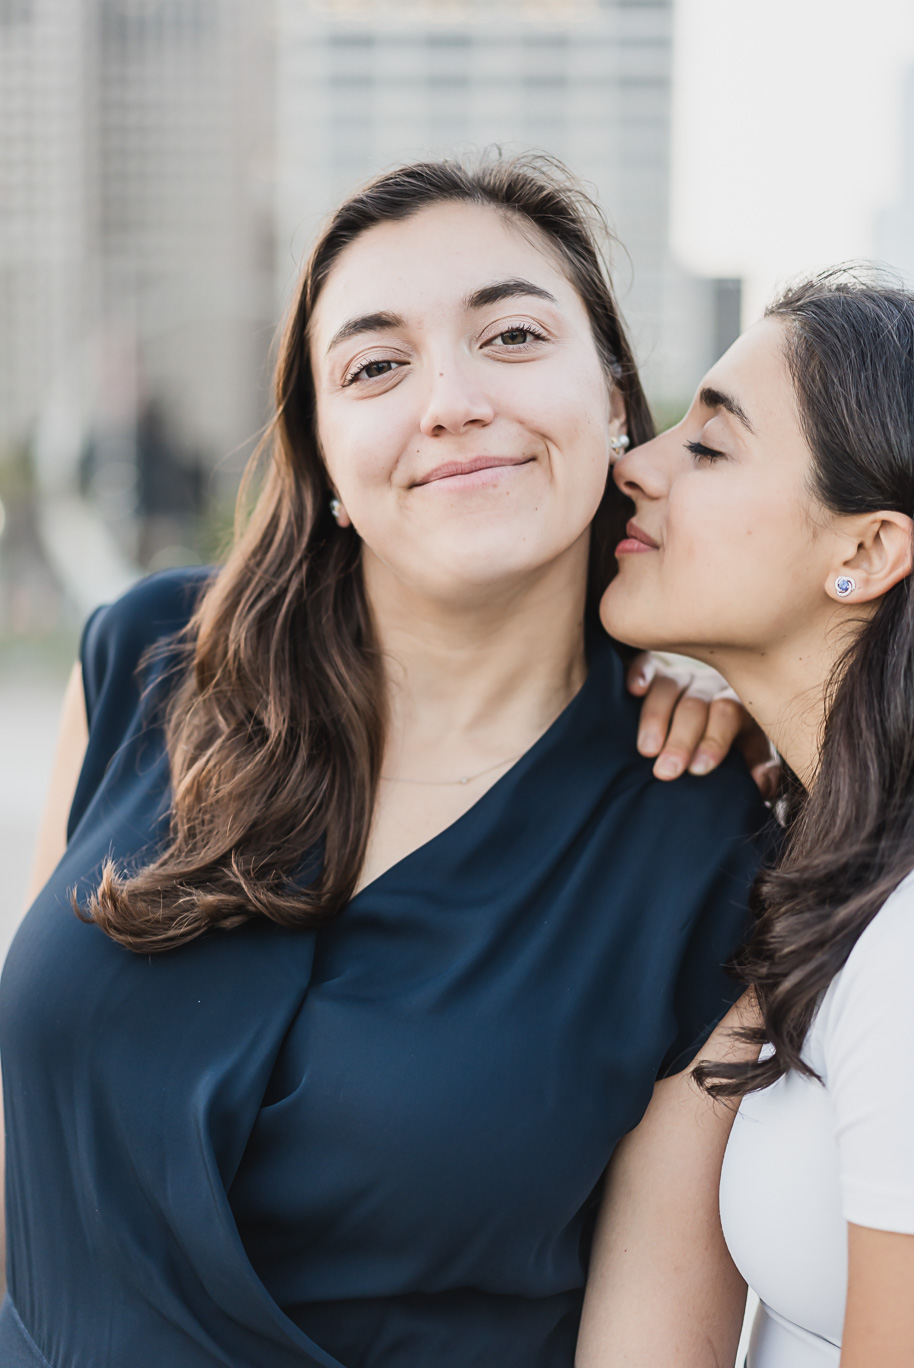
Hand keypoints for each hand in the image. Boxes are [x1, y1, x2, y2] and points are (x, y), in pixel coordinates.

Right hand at [627, 652, 778, 798]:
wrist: (715, 718)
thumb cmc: (732, 743)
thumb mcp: (753, 755)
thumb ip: (761, 770)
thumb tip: (762, 785)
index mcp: (738, 705)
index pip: (728, 714)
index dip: (713, 741)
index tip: (698, 769)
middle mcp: (710, 686)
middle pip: (695, 705)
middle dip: (680, 740)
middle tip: (666, 771)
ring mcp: (682, 677)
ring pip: (668, 687)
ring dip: (655, 718)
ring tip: (646, 750)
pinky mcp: (656, 670)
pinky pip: (646, 662)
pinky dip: (640, 672)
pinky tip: (633, 689)